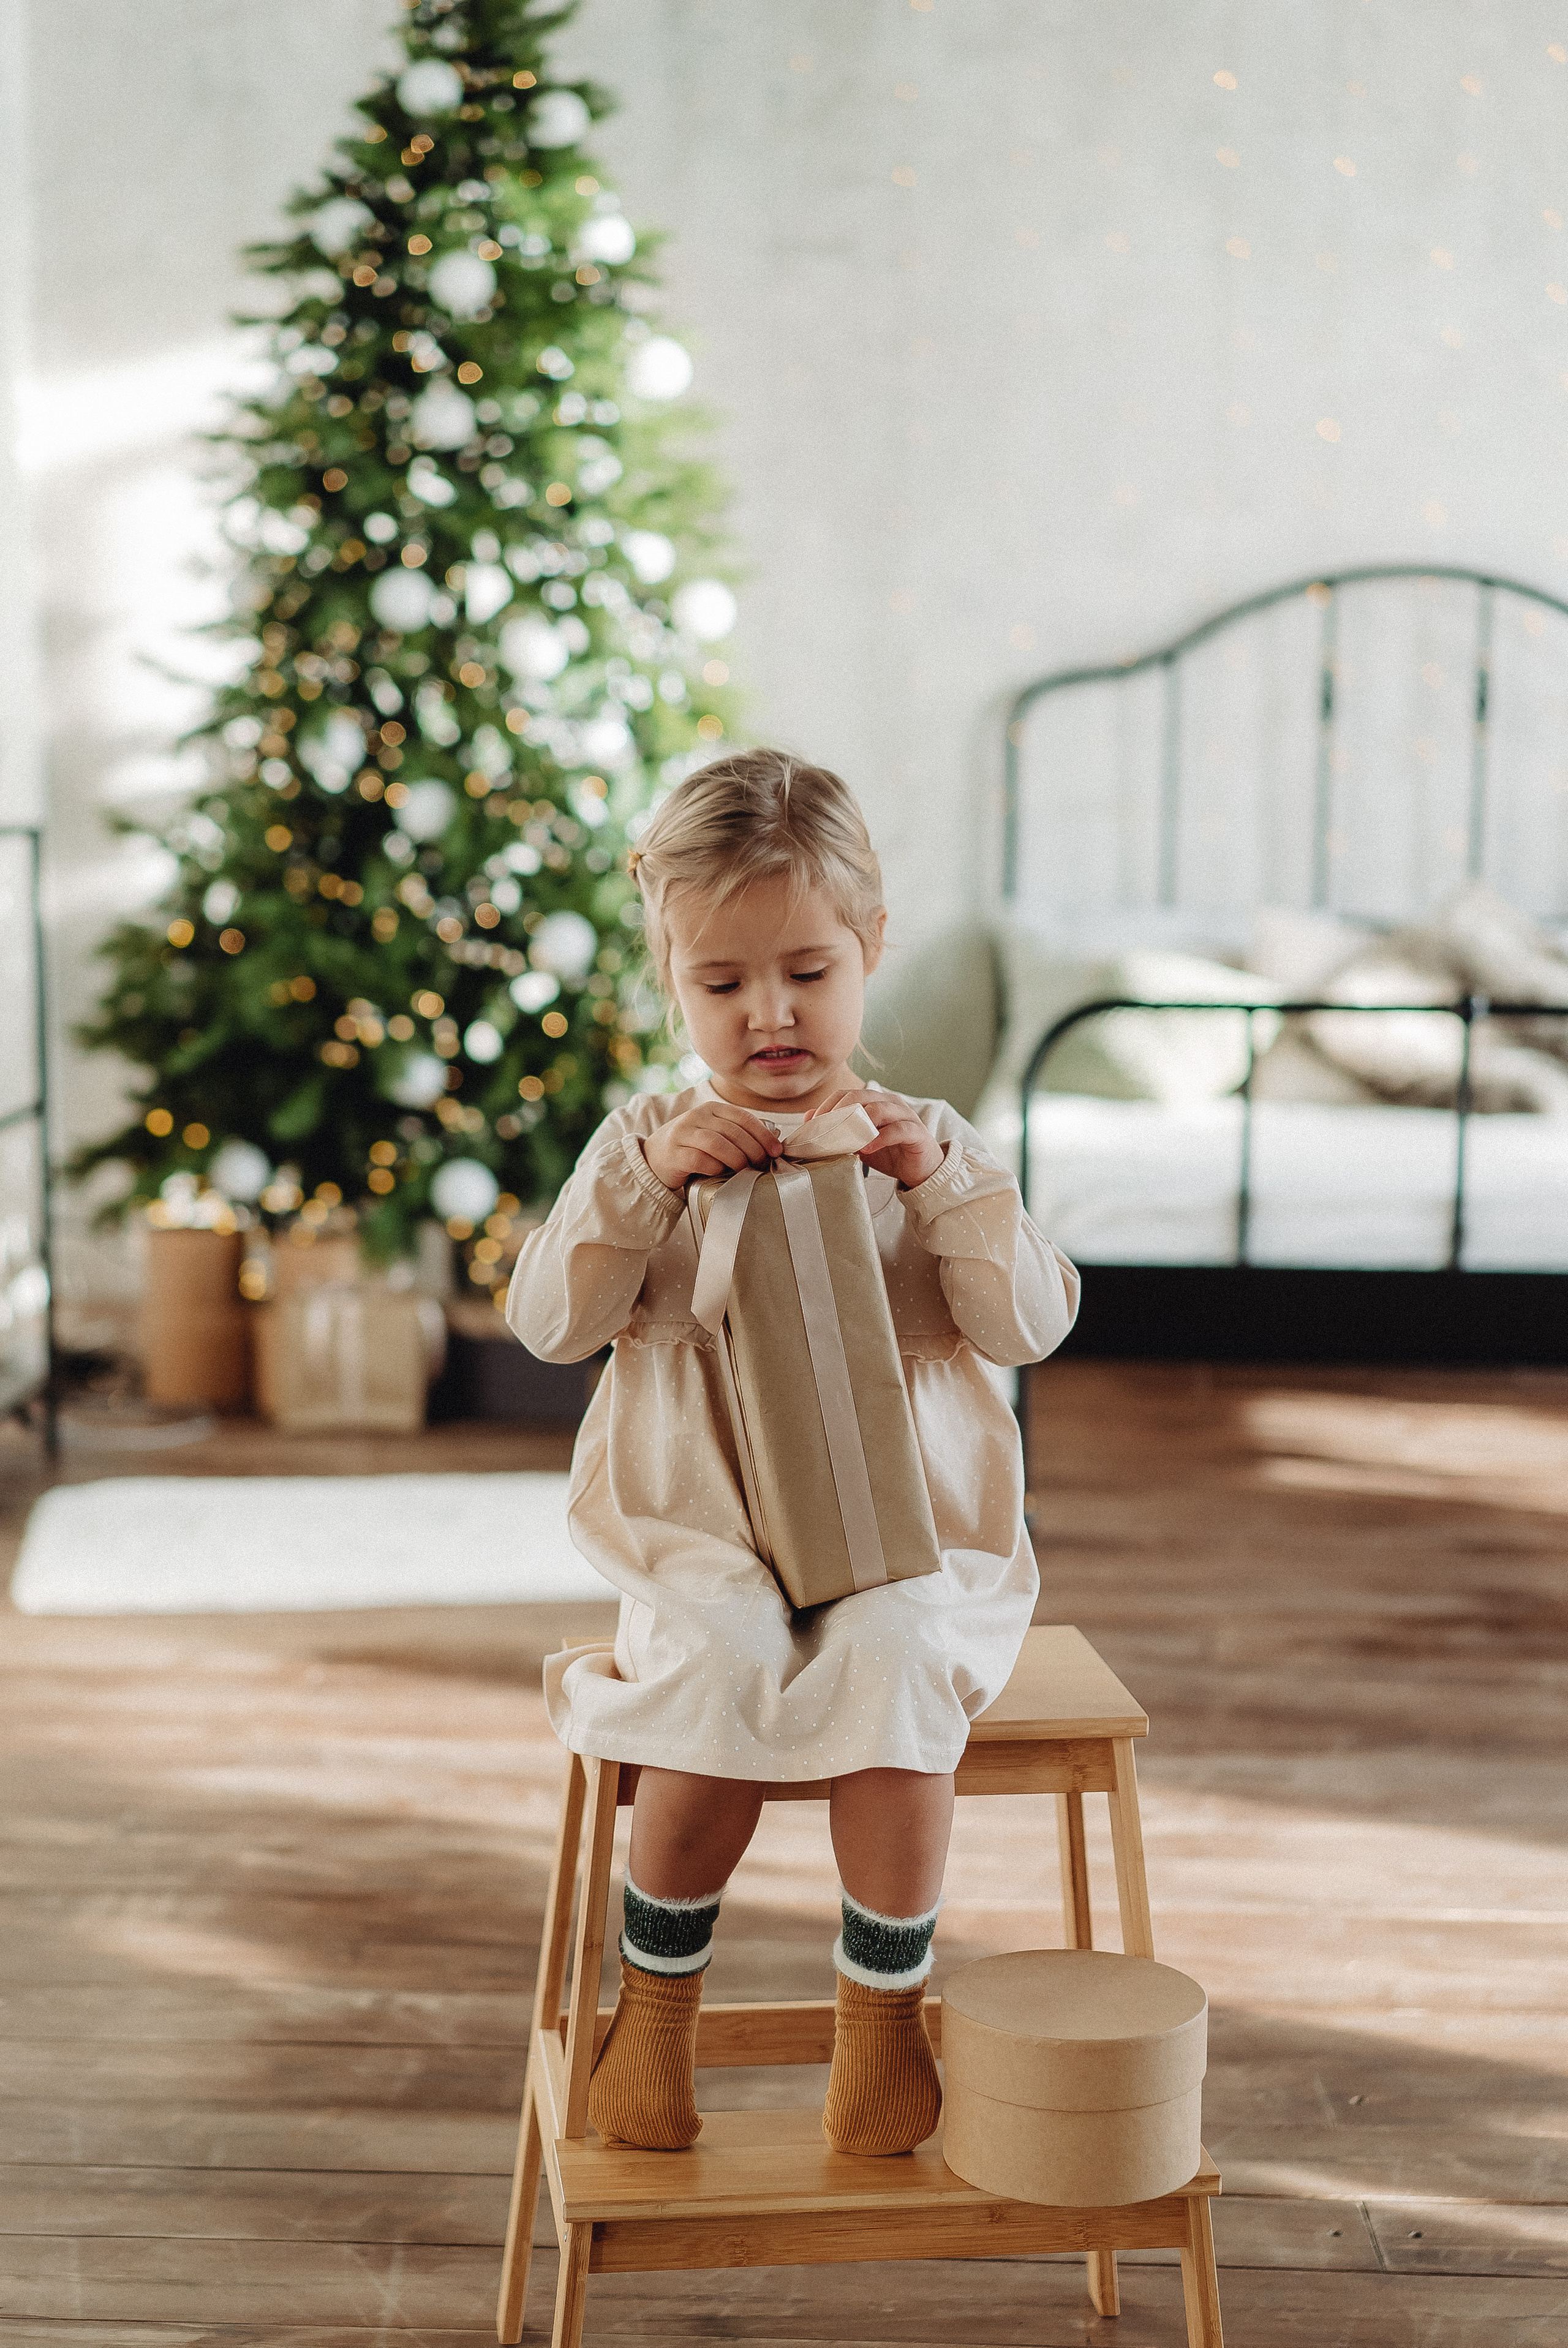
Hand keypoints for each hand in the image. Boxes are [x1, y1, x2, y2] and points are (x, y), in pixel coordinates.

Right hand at [643, 1101, 782, 1190]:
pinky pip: (699, 1159)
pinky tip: (720, 1174)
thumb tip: (770, 1147)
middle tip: (761, 1165)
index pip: (743, 1117)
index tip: (776, 1151)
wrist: (654, 1159)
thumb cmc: (692, 1148)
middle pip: (733, 1131)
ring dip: (736, 1159)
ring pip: (717, 1143)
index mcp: (711, 1109)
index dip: (763, 1134)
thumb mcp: (714, 1133)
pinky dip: (714, 1168)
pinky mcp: (673, 1154)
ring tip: (744, 1171)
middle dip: (753, 1150)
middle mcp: (696, 1117)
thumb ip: (736, 1135)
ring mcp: (683, 1134)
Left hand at [809, 1087, 943, 1189]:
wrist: (920, 1170)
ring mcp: (905, 1116)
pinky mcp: (917, 1133)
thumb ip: (839, 1131)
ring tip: (846, 1139)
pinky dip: (881, 1137)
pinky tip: (868, 1148)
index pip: (847, 1094)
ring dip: (859, 1123)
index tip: (814, 1123)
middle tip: (826, 1130)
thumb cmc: (890, 1153)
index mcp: (875, 1101)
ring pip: (880, 1108)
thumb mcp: (859, 1143)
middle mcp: (890, 1103)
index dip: (828, 1105)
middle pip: (861, 1096)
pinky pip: (898, 1130)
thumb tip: (809, 1120)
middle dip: (839, 1111)